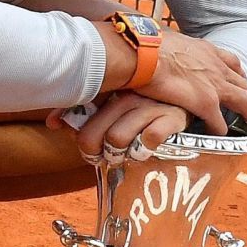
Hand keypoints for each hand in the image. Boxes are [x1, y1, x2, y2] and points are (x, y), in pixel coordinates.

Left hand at [61, 91, 190, 158]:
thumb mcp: (116, 102)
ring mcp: (150, 105)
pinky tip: (147, 149)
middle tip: (106, 158)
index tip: (91, 152)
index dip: (83, 141)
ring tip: (127, 154)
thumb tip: (53, 123)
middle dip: (96, 154)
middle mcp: (129, 95)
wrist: (194, 89)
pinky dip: (145, 150)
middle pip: (95, 134)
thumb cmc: (148, 101)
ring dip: (119, 154)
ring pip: (117, 139)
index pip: (82, 115)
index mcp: (112, 88)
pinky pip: (148, 139)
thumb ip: (83, 112)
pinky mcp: (173, 116)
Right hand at [131, 29, 246, 138]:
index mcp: (206, 50)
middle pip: (243, 83)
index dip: (238, 74)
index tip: (241, 80)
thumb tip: (156, 46)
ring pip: (245, 102)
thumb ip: (169, 46)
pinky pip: (219, 124)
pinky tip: (220, 137)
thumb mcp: (166, 39)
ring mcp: (214, 85)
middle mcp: (216, 66)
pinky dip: (221, 131)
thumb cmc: (146, 44)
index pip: (230, 62)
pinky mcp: (206, 103)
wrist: (143, 51)